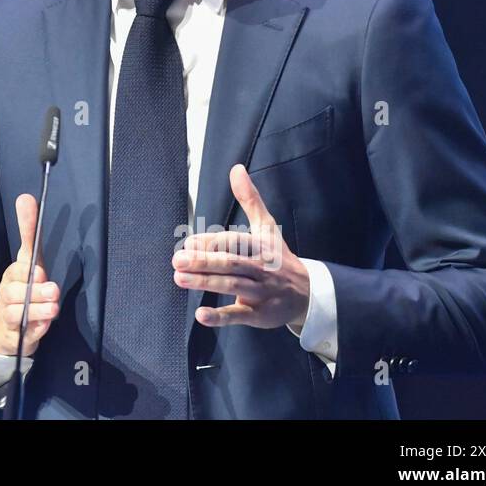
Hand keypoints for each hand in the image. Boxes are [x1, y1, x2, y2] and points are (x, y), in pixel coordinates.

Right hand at [0, 193, 60, 355]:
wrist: (3, 329)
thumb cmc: (21, 290)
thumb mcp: (30, 261)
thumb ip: (29, 232)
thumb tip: (26, 198)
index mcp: (14, 273)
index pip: (19, 262)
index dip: (26, 267)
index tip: (38, 267)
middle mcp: (8, 292)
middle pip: (15, 289)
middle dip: (34, 289)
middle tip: (51, 289)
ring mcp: (9, 314)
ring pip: (17, 311)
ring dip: (36, 308)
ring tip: (53, 308)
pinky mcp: (14, 335)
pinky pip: (23, 333)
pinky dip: (34, 329)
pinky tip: (44, 325)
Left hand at [172, 164, 310, 329]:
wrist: (308, 294)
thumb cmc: (279, 257)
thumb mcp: (267, 227)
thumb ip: (250, 199)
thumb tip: (236, 169)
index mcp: (261, 246)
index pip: (234, 242)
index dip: (211, 242)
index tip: (188, 243)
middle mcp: (262, 268)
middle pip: (232, 263)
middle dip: (204, 261)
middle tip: (177, 260)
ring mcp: (261, 292)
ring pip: (233, 286)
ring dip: (206, 283)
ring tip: (180, 278)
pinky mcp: (260, 315)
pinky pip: (239, 315)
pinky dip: (220, 317)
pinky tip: (200, 315)